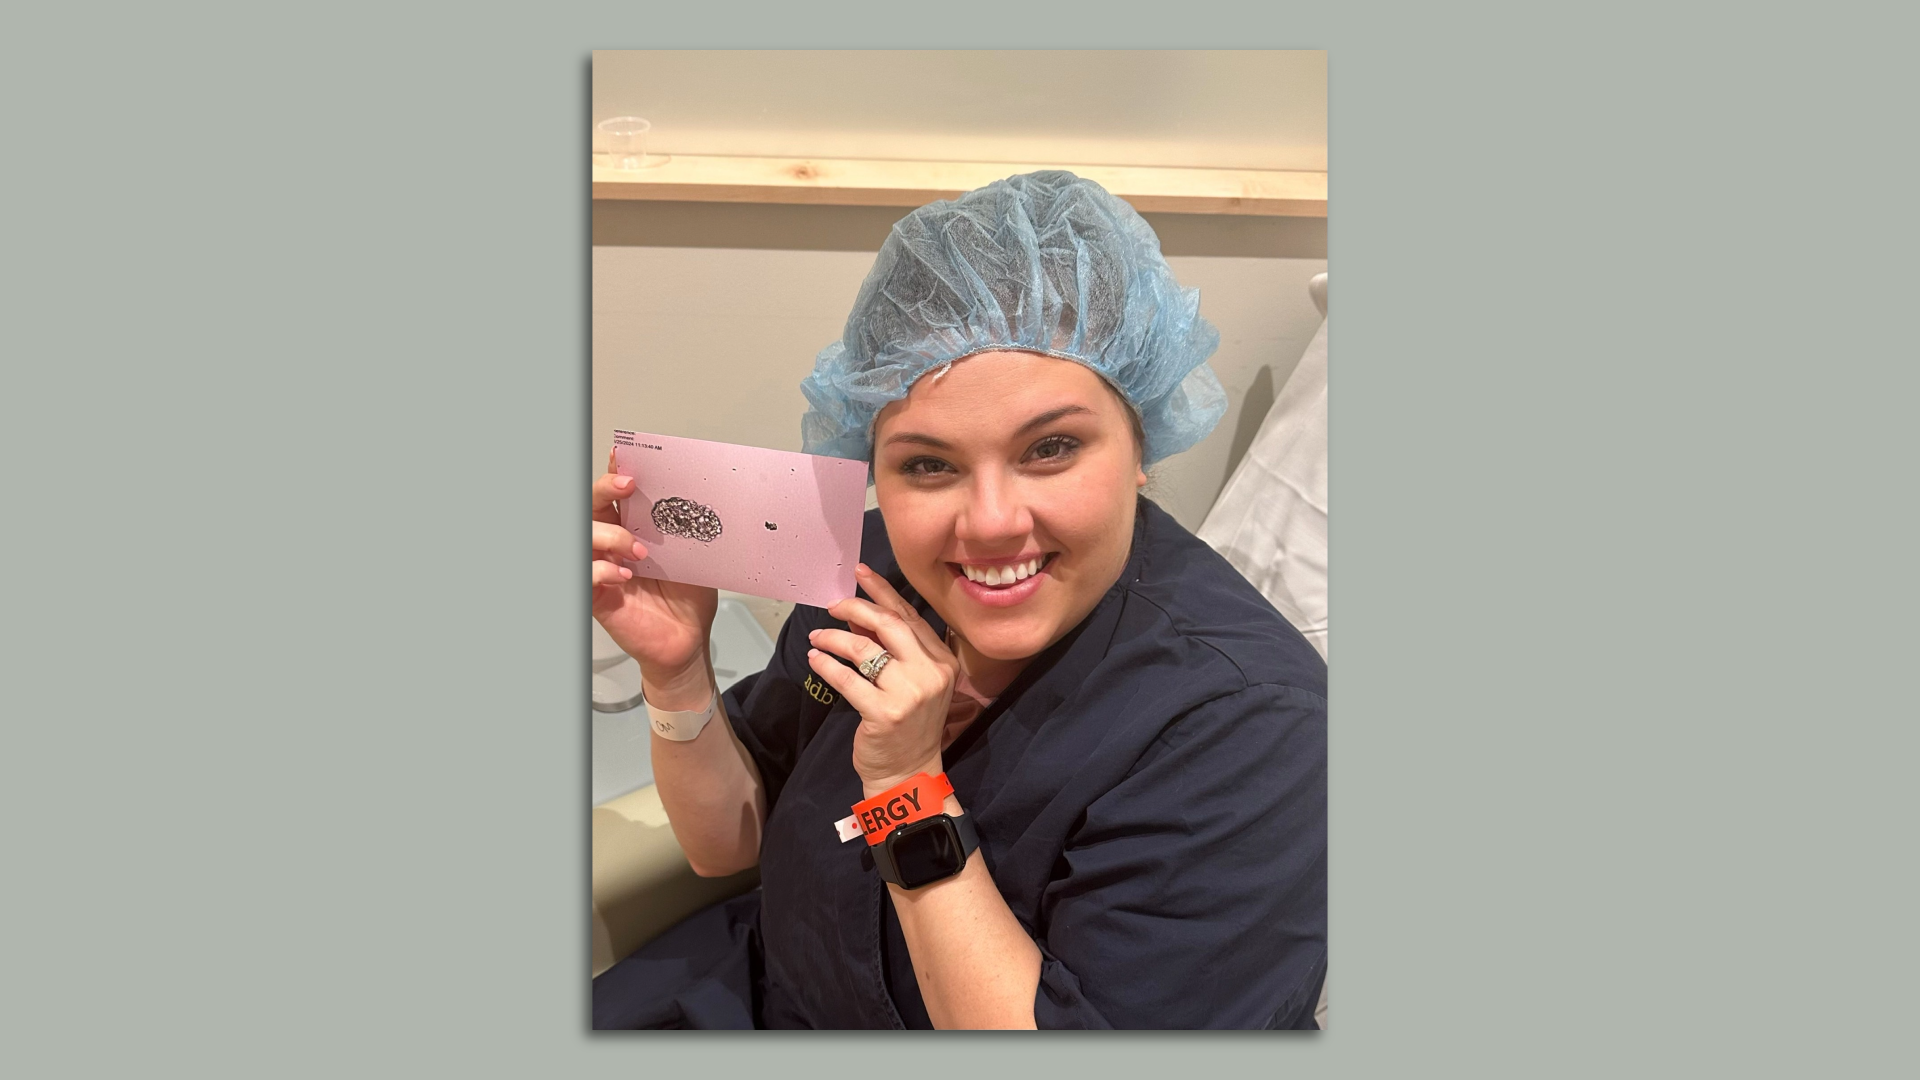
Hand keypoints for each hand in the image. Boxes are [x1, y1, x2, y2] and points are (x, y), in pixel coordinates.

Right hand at [592, 447, 717, 698]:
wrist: (689, 641)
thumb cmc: (689, 598)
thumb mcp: (694, 556)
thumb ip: (687, 528)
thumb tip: (700, 495)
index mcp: (632, 530)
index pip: (615, 495)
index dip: (614, 472)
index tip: (622, 454)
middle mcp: (612, 545)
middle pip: (592, 507)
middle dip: (605, 489)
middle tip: (628, 485)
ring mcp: (603, 569)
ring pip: (583, 538)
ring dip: (609, 536)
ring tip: (639, 551)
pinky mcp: (599, 598)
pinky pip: (587, 577)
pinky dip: (602, 571)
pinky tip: (625, 577)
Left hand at [807, 564, 959, 793]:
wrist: (909, 772)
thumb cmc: (907, 725)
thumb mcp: (908, 682)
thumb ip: (890, 649)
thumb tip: (857, 616)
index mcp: (942, 661)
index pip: (910, 616)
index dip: (883, 592)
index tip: (860, 573)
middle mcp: (932, 673)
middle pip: (890, 624)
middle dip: (856, 607)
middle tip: (832, 605)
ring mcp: (910, 694)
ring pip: (865, 649)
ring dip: (834, 638)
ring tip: (816, 637)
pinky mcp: (885, 713)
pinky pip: (849, 679)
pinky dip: (828, 665)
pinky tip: (816, 659)